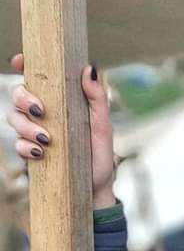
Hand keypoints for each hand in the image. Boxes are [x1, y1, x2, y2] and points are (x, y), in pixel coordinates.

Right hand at [6, 52, 116, 206]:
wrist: (96, 189)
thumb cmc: (100, 154)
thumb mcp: (103, 126)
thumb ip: (97, 98)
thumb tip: (90, 69)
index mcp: (59, 99)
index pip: (35, 76)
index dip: (23, 64)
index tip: (20, 61)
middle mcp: (43, 112)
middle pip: (17, 94)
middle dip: (23, 98)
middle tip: (40, 110)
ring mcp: (34, 131)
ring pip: (14, 117)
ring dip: (26, 126)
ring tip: (47, 139)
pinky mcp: (31, 152)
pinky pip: (18, 144)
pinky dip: (26, 147)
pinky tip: (40, 153)